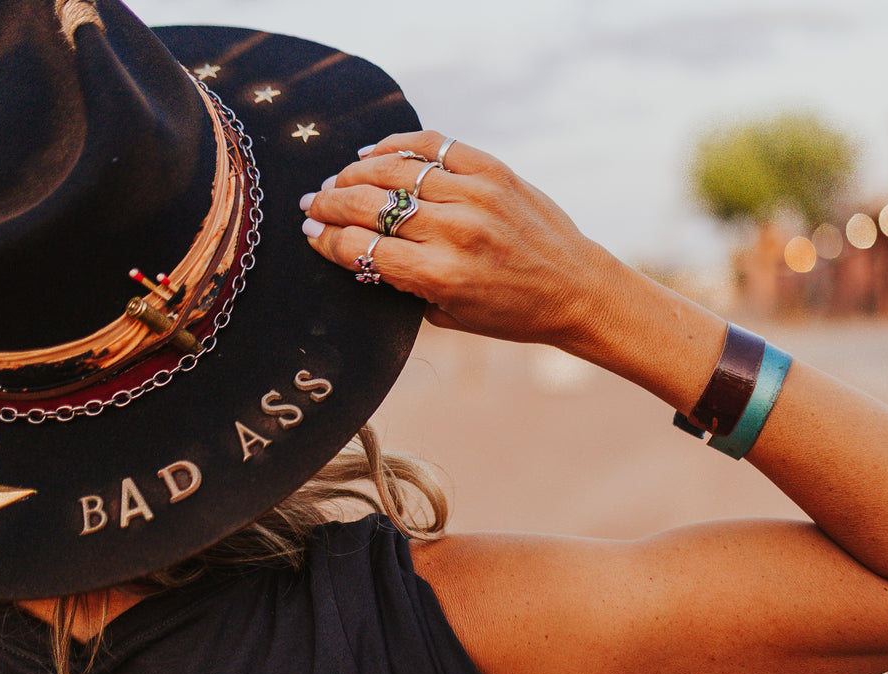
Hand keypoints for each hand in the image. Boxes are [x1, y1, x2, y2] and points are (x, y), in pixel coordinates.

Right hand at [300, 131, 620, 353]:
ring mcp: (475, 195)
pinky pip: (433, 145)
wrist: (576, 290)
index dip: (328, 241)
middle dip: (331, 205)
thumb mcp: (450, 316)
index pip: (363, 248)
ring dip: (356, 173)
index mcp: (440, 276)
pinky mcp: (493, 171)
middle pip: (370, 206)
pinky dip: (397, 145)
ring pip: (395, 170)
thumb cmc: (513, 313)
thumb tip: (356, 252)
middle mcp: (455, 232)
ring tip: (338, 181)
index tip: (311, 235)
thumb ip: (403, 285)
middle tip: (311, 205)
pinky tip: (374, 154)